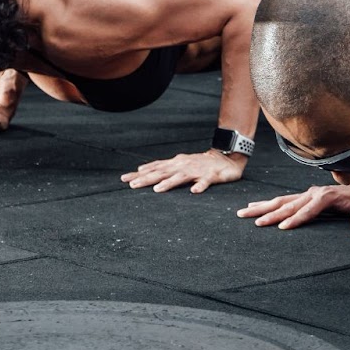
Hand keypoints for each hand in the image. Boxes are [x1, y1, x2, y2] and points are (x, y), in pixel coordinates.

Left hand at [121, 150, 246, 193]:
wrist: (226, 158)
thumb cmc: (200, 163)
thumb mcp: (179, 164)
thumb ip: (162, 167)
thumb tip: (142, 170)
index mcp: (175, 164)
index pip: (154, 168)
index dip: (139, 174)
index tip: (124, 179)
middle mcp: (183, 166)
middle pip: (162, 172)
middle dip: (147, 179)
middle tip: (132, 185)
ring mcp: (197, 171)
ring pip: (180, 177)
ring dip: (169, 183)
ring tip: (158, 190)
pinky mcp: (211, 176)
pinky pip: (205, 182)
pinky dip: (200, 186)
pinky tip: (194, 192)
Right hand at [236, 178, 349, 230]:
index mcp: (328, 196)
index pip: (309, 209)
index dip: (297, 218)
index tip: (282, 228)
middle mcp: (314, 193)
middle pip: (289, 204)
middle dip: (270, 213)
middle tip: (252, 221)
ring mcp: (308, 193)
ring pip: (281, 200)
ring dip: (262, 206)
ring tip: (243, 212)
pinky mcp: (305, 195)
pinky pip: (284, 199)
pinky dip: (268, 203)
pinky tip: (255, 206)